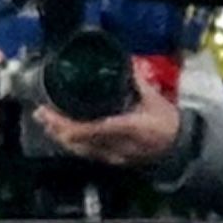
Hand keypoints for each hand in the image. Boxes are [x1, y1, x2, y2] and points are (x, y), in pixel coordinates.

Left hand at [33, 66, 182, 168]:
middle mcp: (116, 146)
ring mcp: (113, 156)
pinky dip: (72, 142)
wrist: (181, 148)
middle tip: (41, 112)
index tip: (50, 111)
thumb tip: (125, 63)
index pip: (88, 130)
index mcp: (127, 129)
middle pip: (77, 142)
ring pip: (79, 150)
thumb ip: (137, 81)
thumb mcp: (155, 99)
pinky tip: (64, 134)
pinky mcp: (112, 159)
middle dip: (56, 128)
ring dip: (60, 136)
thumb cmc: (169, 124)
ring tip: (47, 121)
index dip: (64, 123)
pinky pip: (86, 153)